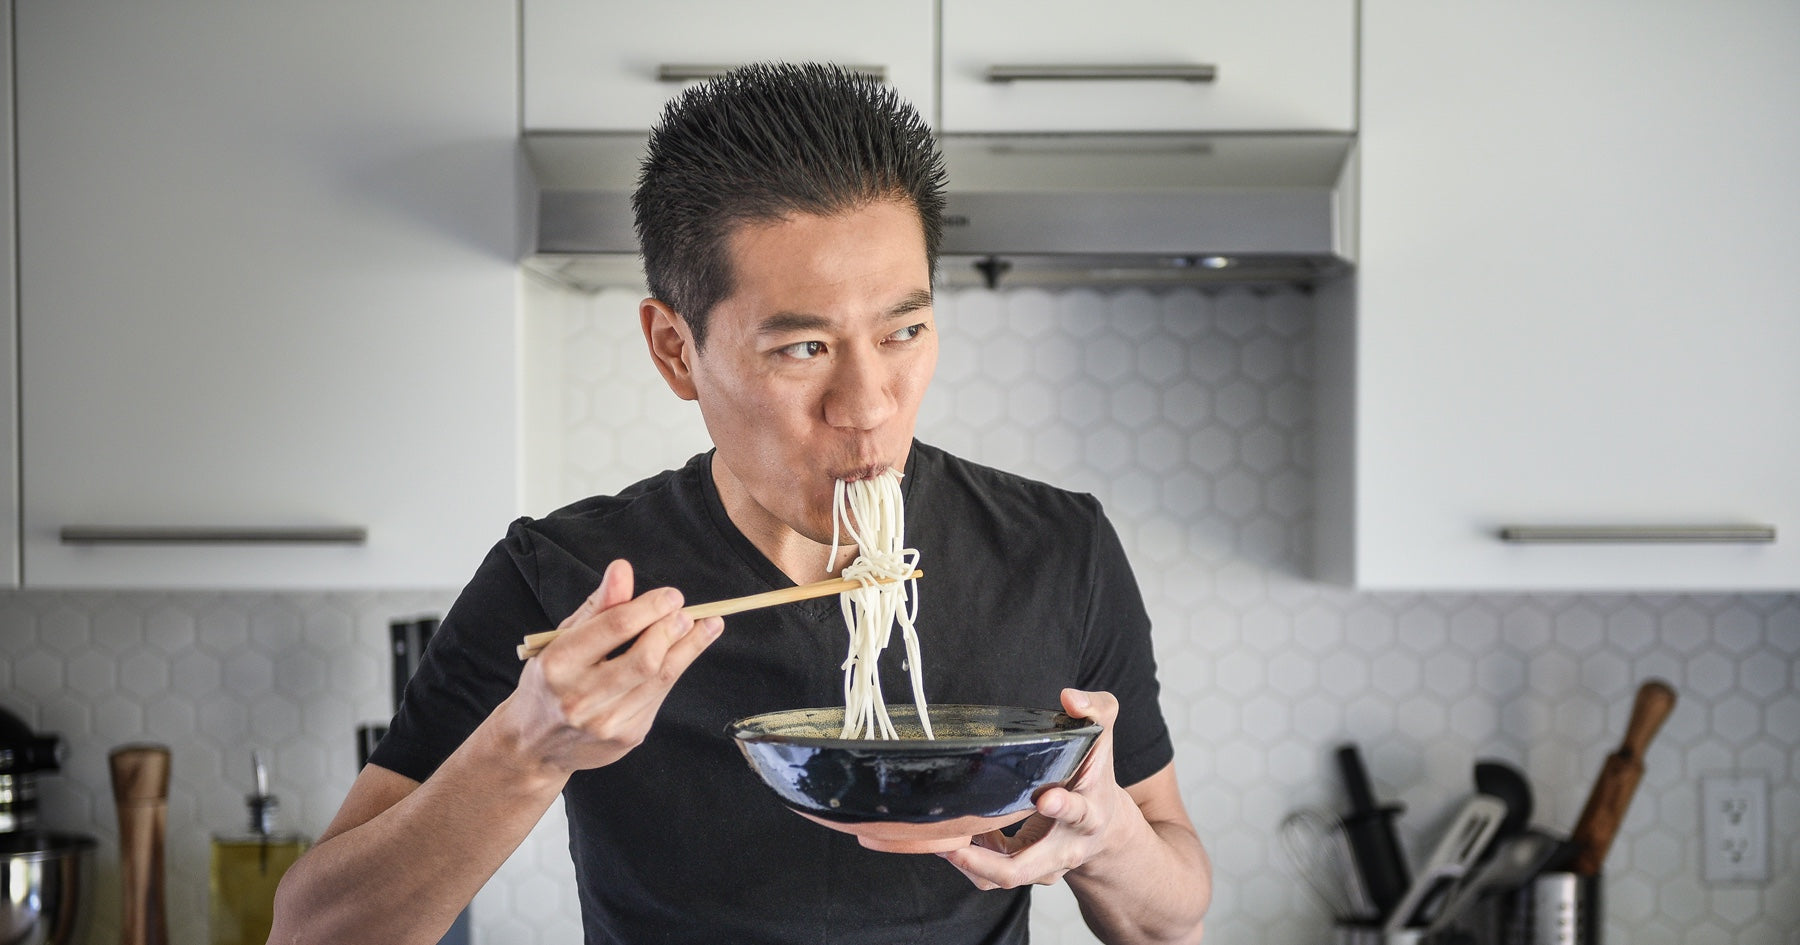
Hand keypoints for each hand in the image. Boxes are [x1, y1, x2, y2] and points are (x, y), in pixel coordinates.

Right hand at [500, 559, 722, 777]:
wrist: (535, 744)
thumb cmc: (549, 682)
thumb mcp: (561, 639)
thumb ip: (598, 606)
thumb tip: (622, 569)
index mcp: (558, 663)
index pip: (615, 628)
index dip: (650, 608)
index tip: (672, 596)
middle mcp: (581, 696)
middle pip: (644, 658)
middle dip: (672, 630)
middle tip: (688, 613)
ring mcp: (606, 722)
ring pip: (660, 679)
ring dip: (689, 648)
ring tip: (706, 626)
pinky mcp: (626, 736)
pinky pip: (659, 697)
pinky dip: (674, 670)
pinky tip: (684, 652)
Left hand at [936, 688, 1148, 889]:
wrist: (1105, 827)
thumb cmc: (1095, 776)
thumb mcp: (1103, 739)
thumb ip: (1095, 709)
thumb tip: (1069, 696)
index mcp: (1090, 811)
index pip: (1080, 812)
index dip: (1063, 807)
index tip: (1045, 798)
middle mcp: (1068, 846)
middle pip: (1030, 866)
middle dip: (993, 861)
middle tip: (958, 848)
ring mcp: (1046, 865)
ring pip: (1006, 876)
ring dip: (971, 864)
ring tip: (942, 843)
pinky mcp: (1026, 871)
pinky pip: (993, 876)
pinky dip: (970, 860)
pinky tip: (952, 837)